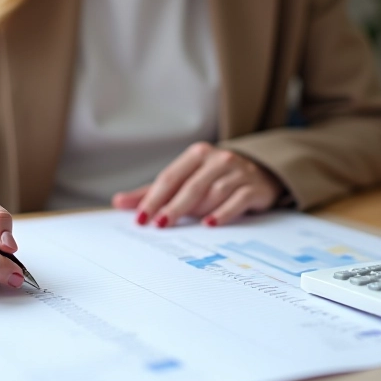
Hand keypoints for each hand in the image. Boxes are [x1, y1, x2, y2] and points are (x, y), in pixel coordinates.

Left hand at [112, 142, 282, 227]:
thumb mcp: (185, 179)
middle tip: (158, 224)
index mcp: (197, 154)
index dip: (155, 198)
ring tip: (185, 226)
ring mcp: (238, 172)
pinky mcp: (253, 187)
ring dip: (197, 211)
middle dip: (173, 206)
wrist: (262, 172)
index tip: (141, 218)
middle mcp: (218, 159)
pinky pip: (237, 200)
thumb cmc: (215, 178)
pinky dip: (223, 213)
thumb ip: (154, 191)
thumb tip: (119, 202)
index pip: (171, 177)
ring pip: (214, 194)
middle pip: (191, 186)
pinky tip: (210, 224)